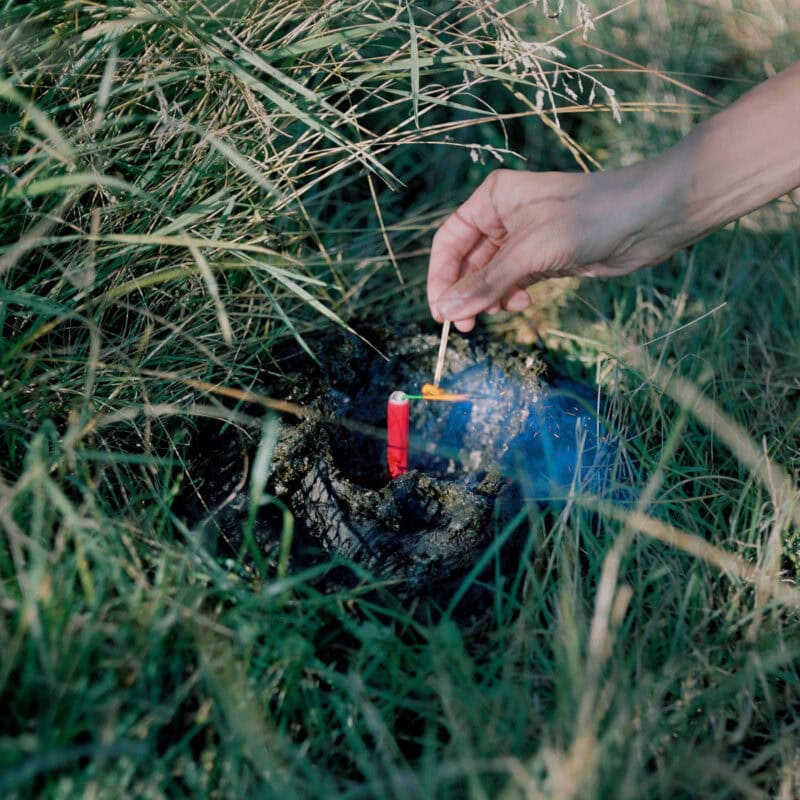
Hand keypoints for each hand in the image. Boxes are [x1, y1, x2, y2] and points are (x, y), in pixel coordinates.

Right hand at [427, 165, 675, 331]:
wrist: (648, 218)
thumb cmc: (587, 218)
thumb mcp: (528, 252)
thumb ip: (485, 284)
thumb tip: (446, 311)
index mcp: (492, 199)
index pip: (450, 241)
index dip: (441, 277)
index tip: (440, 311)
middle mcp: (504, 216)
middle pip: (468, 261)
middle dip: (466, 293)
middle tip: (465, 325)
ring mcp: (526, 238)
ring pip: (491, 275)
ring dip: (489, 298)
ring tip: (498, 313)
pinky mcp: (545, 257)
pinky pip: (514, 282)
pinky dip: (511, 296)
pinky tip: (521, 304)